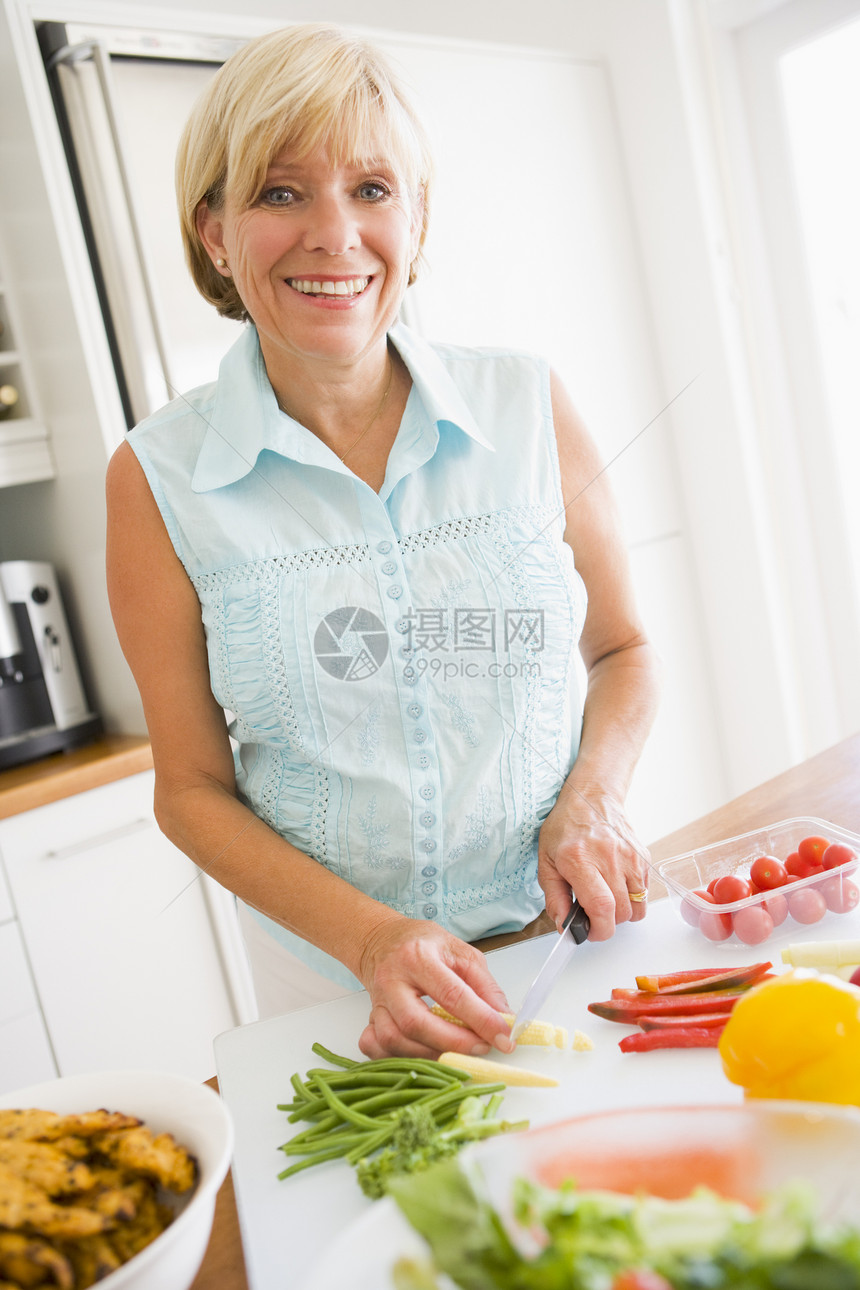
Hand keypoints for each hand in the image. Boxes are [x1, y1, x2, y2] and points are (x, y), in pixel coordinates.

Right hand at [356, 917, 512, 1058]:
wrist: (382, 940)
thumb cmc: (423, 944)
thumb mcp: (460, 952)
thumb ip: (484, 985)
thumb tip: (505, 1018)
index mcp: (418, 957)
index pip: (451, 994)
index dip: (481, 1019)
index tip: (503, 1037)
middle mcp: (392, 980)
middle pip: (417, 1023)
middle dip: (454, 1043)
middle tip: (482, 1048)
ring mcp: (377, 1001)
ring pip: (396, 1040)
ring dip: (431, 1055)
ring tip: (457, 1053)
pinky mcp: (369, 1018)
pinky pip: (376, 1046)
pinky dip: (397, 1057)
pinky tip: (421, 1053)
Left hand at [538, 784, 649, 939]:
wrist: (591, 797)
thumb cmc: (565, 828)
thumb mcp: (547, 862)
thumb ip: (554, 898)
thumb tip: (564, 926)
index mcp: (580, 859)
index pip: (601, 907)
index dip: (598, 929)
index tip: (590, 932)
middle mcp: (609, 858)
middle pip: (621, 913)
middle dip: (606, 923)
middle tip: (592, 914)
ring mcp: (631, 857)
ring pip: (637, 907)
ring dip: (621, 913)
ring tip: (605, 898)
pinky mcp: (643, 857)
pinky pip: (644, 893)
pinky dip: (631, 898)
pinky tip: (615, 884)